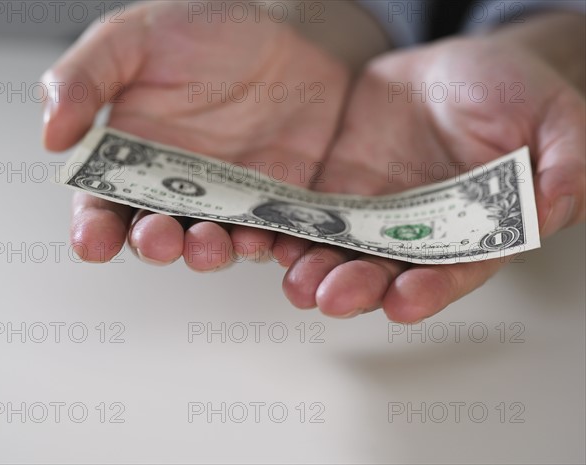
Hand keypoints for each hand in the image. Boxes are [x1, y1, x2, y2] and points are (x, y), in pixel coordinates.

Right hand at [42, 0, 348, 268]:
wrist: (285, 30)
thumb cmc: (207, 33)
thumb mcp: (134, 39)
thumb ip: (85, 78)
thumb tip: (52, 134)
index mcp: (139, 160)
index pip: (107, 207)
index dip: (96, 230)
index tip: (93, 240)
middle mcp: (186, 189)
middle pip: (164, 235)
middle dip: (159, 244)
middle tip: (161, 237)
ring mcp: (236, 198)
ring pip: (221, 242)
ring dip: (217, 253)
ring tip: (221, 242)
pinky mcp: (282, 198)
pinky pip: (282, 233)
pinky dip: (284, 248)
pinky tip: (283, 246)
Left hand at [280, 34, 584, 321]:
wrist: (457, 66)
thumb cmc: (512, 91)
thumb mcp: (554, 119)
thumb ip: (562, 165)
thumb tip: (555, 208)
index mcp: (472, 227)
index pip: (452, 270)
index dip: (430, 289)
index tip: (404, 302)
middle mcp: (418, 228)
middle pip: (387, 270)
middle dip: (358, 287)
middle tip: (332, 297)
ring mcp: (375, 208)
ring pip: (343, 249)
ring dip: (317, 268)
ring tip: (296, 280)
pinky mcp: (341, 183)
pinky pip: (313, 211)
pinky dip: (293, 227)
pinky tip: (275, 237)